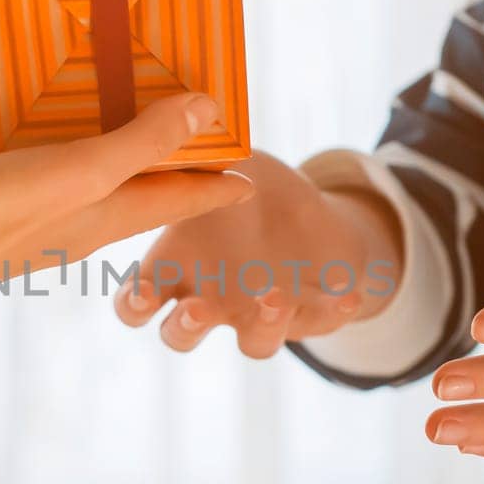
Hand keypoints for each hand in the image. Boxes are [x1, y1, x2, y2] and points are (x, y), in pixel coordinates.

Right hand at [0, 94, 255, 306]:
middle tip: (203, 144)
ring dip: (130, 164)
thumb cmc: (3, 213)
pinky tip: (60, 141)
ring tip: (142, 132)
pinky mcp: (8, 210)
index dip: (218, 183)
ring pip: (105, 189)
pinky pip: (62, 180)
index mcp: (113, 215)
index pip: (182, 199)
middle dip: (178, 173)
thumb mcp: (84, 169)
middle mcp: (87, 222)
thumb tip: (210, 111)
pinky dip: (79, 158)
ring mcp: (47, 220)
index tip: (251, 174)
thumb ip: (144, 142)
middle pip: (148, 196)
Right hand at [112, 151, 401, 357]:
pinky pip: (320, 324)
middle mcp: (211, 301)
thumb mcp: (228, 169)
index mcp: (177, 267)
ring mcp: (259, 315)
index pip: (138, 303)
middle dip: (186, 330)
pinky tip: (348, 294)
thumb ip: (206, 164)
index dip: (135, 307)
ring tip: (275, 294)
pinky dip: (333, 312)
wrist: (306, 215)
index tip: (143, 295)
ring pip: (255, 344)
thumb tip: (185, 139)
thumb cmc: (249, 190)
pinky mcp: (309, 316)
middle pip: (182, 336)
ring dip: (264, 325)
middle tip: (198, 309)